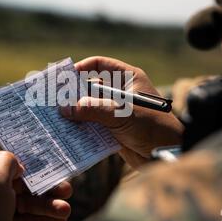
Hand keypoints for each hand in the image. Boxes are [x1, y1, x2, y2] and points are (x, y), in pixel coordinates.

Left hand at [0, 151, 71, 220]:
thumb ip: (10, 161)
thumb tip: (21, 168)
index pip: (19, 167)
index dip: (39, 168)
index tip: (57, 169)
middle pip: (27, 187)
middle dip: (49, 189)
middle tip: (68, 190)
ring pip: (28, 205)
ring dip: (50, 207)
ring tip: (66, 209)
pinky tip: (60, 219)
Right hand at [60, 56, 183, 168]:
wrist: (168, 155)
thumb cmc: (152, 127)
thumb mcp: (122, 114)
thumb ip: (92, 110)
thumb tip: (64, 109)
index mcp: (127, 79)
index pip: (100, 65)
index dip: (82, 68)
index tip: (64, 78)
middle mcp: (120, 93)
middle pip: (90, 87)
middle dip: (73, 94)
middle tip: (53, 99)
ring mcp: (115, 111)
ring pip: (89, 108)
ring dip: (75, 112)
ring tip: (55, 116)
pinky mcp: (112, 129)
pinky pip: (92, 125)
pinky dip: (81, 127)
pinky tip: (67, 131)